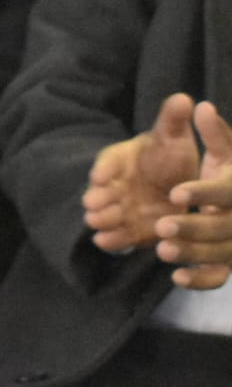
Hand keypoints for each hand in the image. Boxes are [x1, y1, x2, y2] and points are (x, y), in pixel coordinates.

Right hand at [84, 93, 199, 253]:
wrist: (175, 184)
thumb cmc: (170, 156)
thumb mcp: (173, 137)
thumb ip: (173, 121)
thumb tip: (183, 98)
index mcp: (123, 158)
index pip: (110, 160)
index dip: (105, 168)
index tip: (99, 177)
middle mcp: (116, 183)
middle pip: (102, 190)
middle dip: (97, 197)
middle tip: (92, 203)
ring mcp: (121, 206)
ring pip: (106, 213)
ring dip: (101, 218)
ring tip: (96, 223)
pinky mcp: (131, 228)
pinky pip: (118, 235)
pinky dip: (111, 239)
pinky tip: (105, 242)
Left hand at [156, 101, 231, 288]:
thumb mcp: (228, 152)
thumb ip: (215, 133)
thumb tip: (200, 105)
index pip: (225, 193)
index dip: (202, 194)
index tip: (175, 193)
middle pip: (222, 228)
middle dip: (193, 229)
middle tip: (161, 226)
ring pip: (220, 254)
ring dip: (192, 254)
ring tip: (162, 249)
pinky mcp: (230, 262)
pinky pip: (220, 277)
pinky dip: (201, 280)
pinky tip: (177, 278)